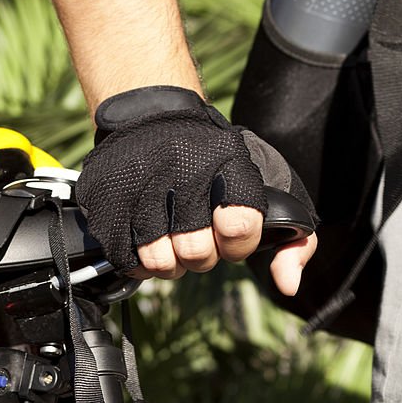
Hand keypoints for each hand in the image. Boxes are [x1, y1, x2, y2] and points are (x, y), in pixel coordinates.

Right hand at [76, 87, 317, 295]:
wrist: (153, 116)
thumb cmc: (217, 165)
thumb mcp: (268, 187)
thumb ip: (294, 241)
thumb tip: (288, 286)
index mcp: (229, 162)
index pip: (239, 226)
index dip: (237, 244)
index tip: (230, 234)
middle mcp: (182, 168)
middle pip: (196, 252)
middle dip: (201, 257)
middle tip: (197, 240)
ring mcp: (140, 183)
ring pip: (157, 261)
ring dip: (168, 262)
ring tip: (170, 242)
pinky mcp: (107, 197)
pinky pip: (124, 257)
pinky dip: (137, 262)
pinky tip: (145, 242)